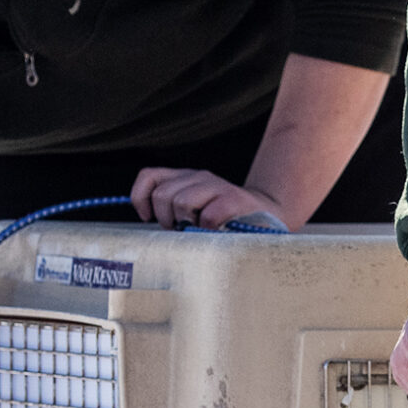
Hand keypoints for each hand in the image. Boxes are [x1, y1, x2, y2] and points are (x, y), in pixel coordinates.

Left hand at [129, 167, 288, 231]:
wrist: (266, 215)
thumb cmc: (223, 218)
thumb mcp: (193, 209)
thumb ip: (172, 210)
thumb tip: (147, 222)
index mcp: (185, 178)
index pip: (149, 177)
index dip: (141, 198)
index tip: (148, 217)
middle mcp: (198, 177)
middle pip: (163, 195)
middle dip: (166, 218)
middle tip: (181, 228)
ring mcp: (217, 186)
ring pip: (181, 202)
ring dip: (187, 223)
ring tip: (199, 229)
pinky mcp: (233, 199)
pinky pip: (208, 215)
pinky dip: (208, 228)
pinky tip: (216, 230)